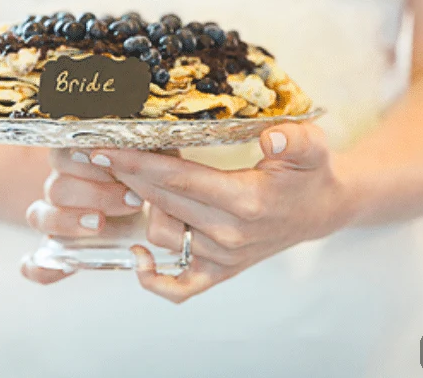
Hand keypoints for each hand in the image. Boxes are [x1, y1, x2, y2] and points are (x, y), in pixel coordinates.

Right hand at [20, 148, 145, 284]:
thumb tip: (145, 148)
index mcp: (74, 161)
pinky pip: (35, 263)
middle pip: (56, 187)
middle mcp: (59, 189)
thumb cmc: (143, 183)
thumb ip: (141, 154)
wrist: (145, 211)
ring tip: (100, 223)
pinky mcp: (56, 252)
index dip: (88, 162)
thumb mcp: (145, 165)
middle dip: (94, 194)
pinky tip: (64, 266)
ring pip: (39, 217)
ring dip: (68, 222)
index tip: (121, 170)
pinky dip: (42, 267)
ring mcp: (53, 220)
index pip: (63, 155)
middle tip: (132, 202)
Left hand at [88, 123, 356, 302]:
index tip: (105, 148)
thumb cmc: (310, 173)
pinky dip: (154, 278)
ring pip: (162, 234)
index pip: (178, 179)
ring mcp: (223, 257)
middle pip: (162, 201)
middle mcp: (230, 233)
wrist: (322, 209)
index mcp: (247, 200)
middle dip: (127, 175)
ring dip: (143, 206)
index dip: (137, 162)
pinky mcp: (220, 271)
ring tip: (133, 176)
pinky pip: (180, 286)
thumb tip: (271, 136)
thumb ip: (294, 139)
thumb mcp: (312, 146)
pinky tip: (137, 254)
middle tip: (101, 152)